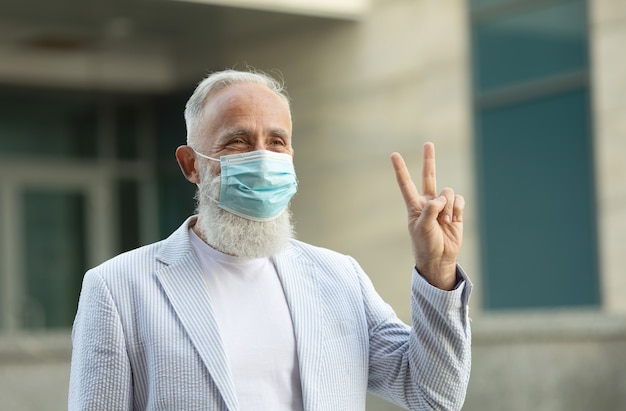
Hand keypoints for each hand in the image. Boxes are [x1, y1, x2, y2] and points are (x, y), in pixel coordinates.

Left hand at [390, 142, 463, 289]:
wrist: (440, 259)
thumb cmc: (425, 244)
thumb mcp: (422, 227)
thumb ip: (430, 209)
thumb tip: (443, 197)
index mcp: (414, 205)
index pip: (406, 184)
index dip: (401, 169)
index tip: (394, 154)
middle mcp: (428, 202)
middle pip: (428, 177)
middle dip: (429, 160)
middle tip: (428, 144)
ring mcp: (443, 206)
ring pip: (448, 192)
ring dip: (448, 207)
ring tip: (444, 222)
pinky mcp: (456, 211)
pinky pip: (459, 200)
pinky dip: (457, 209)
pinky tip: (453, 221)